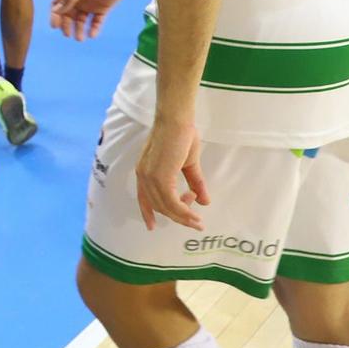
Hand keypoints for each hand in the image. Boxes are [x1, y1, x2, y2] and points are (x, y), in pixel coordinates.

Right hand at [50, 0, 138, 40]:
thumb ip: (69, 0)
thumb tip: (56, 11)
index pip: (58, 6)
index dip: (55, 16)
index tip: (54, 26)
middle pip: (69, 16)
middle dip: (67, 25)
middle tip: (68, 34)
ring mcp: (90, 5)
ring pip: (82, 21)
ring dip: (79, 29)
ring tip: (80, 38)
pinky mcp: (102, 9)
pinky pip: (96, 21)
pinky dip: (94, 28)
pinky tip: (92, 34)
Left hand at [134, 117, 208, 231]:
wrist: (177, 120)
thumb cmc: (181, 135)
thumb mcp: (188, 163)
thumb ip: (195, 182)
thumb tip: (205, 201)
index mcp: (145, 172)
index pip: (143, 198)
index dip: (147, 213)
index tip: (152, 227)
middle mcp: (144, 176)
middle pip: (158, 206)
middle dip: (178, 216)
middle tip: (195, 220)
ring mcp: (150, 177)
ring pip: (166, 207)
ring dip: (183, 217)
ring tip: (197, 220)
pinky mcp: (160, 177)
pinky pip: (172, 203)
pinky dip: (184, 211)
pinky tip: (194, 214)